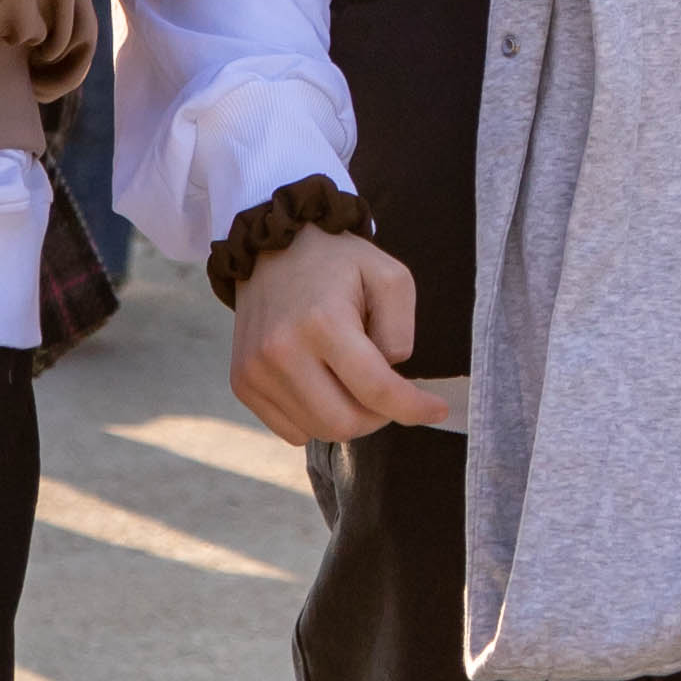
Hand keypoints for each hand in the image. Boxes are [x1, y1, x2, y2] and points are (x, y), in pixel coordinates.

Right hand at [226, 223, 445, 442]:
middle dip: (379, 417)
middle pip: (344, 423)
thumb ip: (401, 329)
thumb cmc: (339, 263)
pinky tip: (325, 386)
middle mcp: (282, 352)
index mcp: (323, 322)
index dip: (413, 408)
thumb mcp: (390, 276)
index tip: (438, 410)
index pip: (375, 389)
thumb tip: (392, 375)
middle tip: (391, 394)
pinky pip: (290, 430)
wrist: (273, 249)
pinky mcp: (242, 384)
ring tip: (355, 381)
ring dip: (348, 418)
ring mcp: (255, 372)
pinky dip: (316, 419)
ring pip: (317, 431)